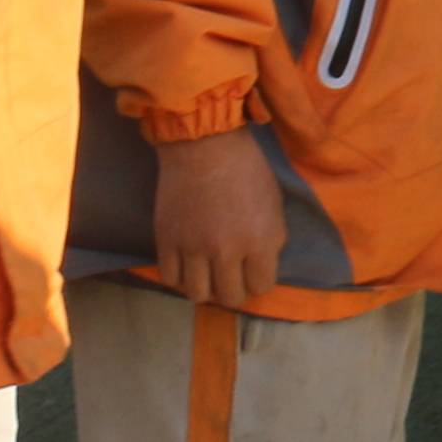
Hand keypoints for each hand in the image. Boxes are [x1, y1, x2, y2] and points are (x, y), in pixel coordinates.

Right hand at [148, 125, 286, 311]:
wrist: (205, 144)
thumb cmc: (246, 169)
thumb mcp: (274, 204)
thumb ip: (272, 239)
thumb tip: (263, 265)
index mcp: (261, 241)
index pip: (262, 287)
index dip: (258, 279)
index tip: (252, 269)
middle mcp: (228, 250)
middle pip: (230, 297)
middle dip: (233, 288)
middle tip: (229, 274)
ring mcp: (194, 248)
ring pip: (198, 295)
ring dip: (205, 287)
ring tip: (206, 273)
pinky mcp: (167, 241)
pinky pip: (170, 278)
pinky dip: (179, 275)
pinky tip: (186, 263)